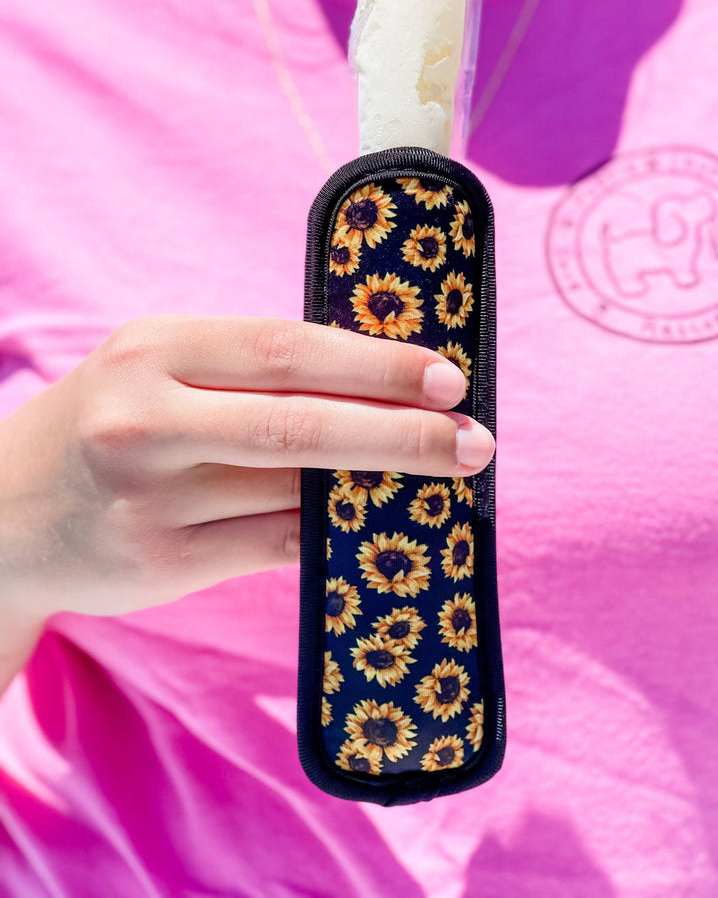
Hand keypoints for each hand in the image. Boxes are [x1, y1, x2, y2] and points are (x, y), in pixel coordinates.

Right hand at [0, 316, 493, 619]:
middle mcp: (145, 421)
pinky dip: (336, 534)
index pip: (286, 349)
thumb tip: (379, 384)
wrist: (4, 513)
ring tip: (445, 476)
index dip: (375, 364)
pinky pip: (275, 546)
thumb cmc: (107, 423)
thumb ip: (248, 372)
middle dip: (401, 434)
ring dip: (380, 486)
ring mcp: (150, 500)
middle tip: (475, 441)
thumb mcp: (158, 368)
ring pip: (296, 493)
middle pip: (300, 426)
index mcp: (154, 349)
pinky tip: (378, 522)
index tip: (447, 377)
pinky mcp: (162, 564)